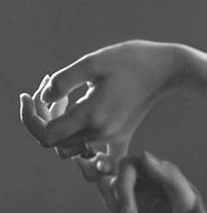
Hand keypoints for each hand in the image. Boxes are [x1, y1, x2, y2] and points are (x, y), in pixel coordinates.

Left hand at [19, 41, 182, 158]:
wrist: (168, 70)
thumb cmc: (132, 60)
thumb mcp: (93, 62)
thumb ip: (63, 81)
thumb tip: (44, 98)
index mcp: (91, 116)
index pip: (46, 135)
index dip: (33, 117)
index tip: (33, 94)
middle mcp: (101, 133)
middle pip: (55, 141)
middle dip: (44, 117)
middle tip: (52, 88)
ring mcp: (112, 137)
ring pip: (70, 145)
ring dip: (60, 126)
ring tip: (67, 96)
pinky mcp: (121, 135)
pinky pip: (94, 152)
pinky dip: (80, 143)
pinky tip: (80, 118)